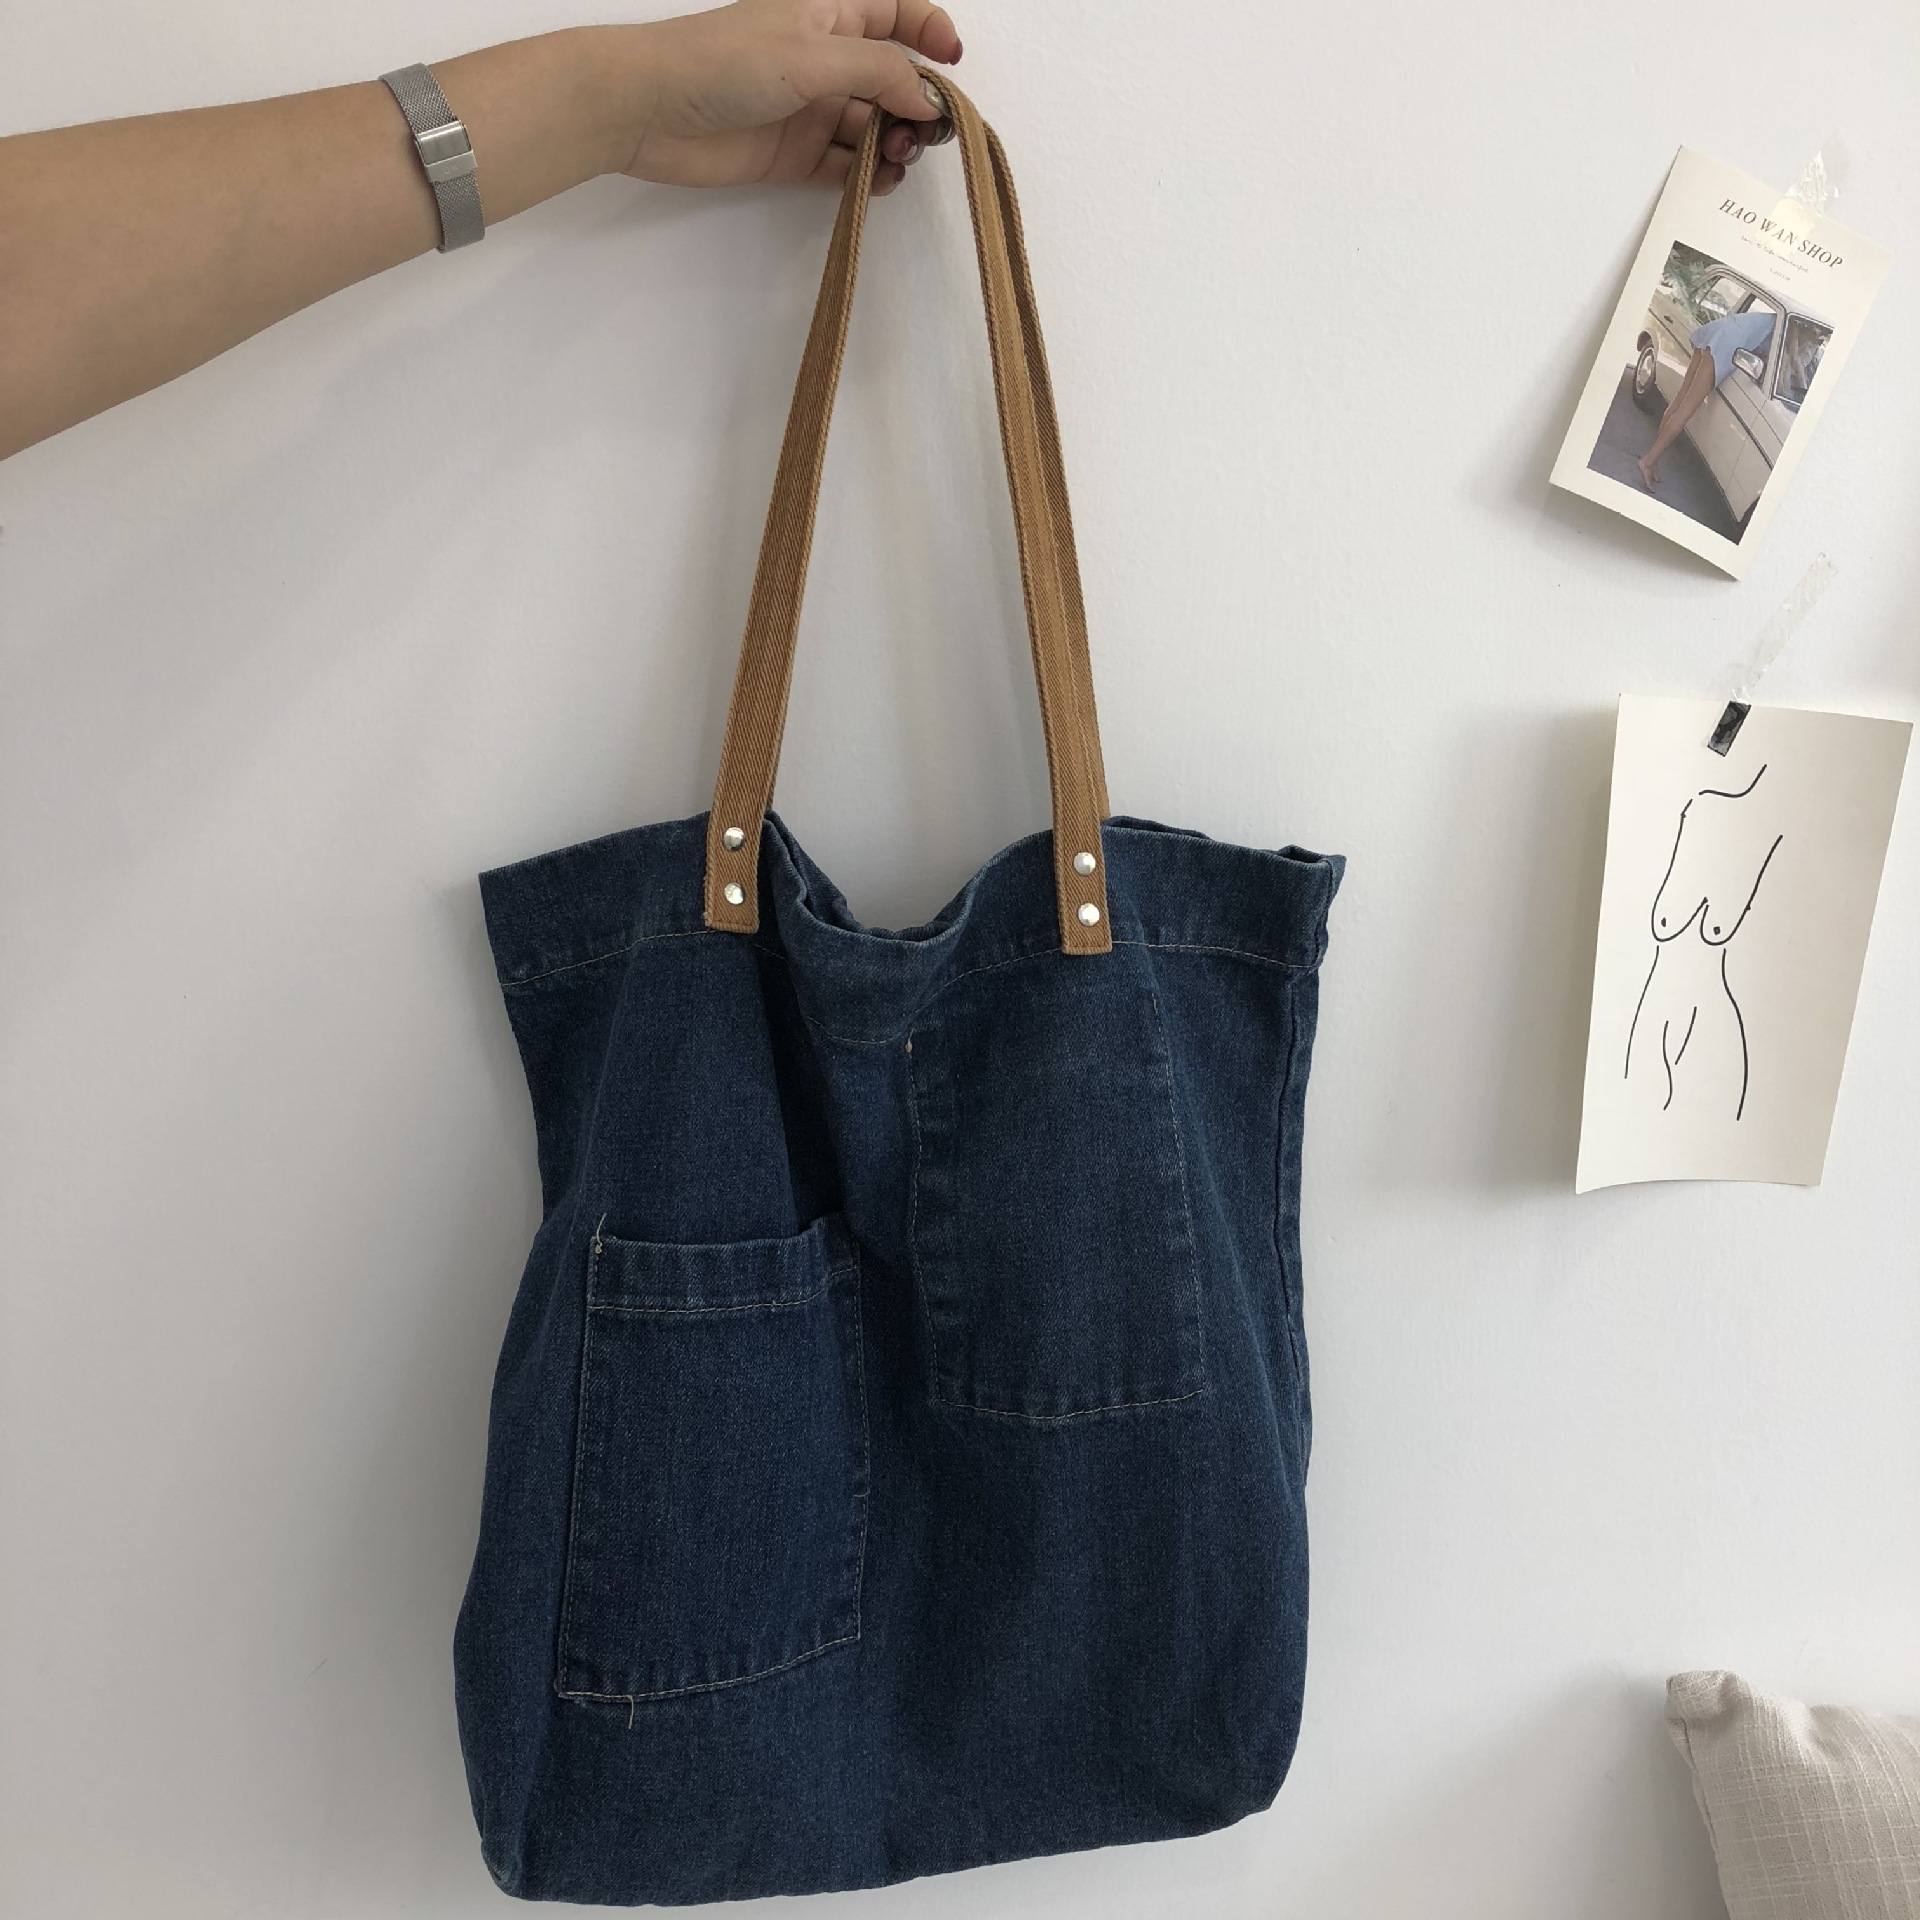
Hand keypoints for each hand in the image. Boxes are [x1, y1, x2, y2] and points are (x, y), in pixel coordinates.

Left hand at [614, 0, 960, 195]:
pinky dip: (865, 176)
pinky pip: (842, 166)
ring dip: (892, 145)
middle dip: (916, 105)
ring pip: (870, 127)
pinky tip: (878, 183)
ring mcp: (808, 110)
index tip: (953, 64)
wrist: (647, 109)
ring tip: (896, 161)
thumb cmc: (723, 63)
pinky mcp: (791, 155)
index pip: (895, 13)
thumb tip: (928, 97)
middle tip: (923, 135)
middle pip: (890, 80)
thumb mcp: (813, 55)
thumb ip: (878, 72)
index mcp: (829, 16)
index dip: (929, 31)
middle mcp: (823, 60)